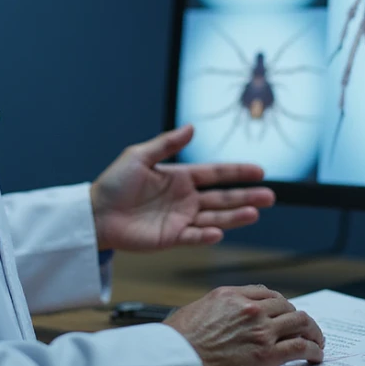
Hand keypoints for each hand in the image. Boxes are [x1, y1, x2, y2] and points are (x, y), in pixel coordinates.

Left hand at [90, 124, 274, 251]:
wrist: (95, 214)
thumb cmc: (113, 184)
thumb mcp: (139, 156)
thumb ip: (166, 143)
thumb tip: (192, 128)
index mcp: (179, 177)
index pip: (215, 174)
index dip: (237, 172)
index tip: (260, 171)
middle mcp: (185, 199)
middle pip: (222, 197)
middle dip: (246, 196)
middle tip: (270, 196)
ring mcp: (180, 219)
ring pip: (215, 218)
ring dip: (235, 216)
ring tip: (255, 213)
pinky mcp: (171, 238)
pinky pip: (194, 237)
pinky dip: (206, 235)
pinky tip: (218, 231)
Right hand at [164, 285, 324, 365]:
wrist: (179, 361)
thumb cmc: (179, 341)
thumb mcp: (195, 309)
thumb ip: (216, 307)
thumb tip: (220, 313)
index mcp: (231, 295)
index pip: (267, 294)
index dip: (280, 304)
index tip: (285, 312)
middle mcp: (250, 308)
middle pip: (287, 307)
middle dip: (298, 318)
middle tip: (304, 328)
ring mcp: (261, 330)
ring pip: (300, 323)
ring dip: (313, 332)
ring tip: (317, 341)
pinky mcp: (267, 354)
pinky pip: (300, 347)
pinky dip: (313, 350)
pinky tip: (315, 356)